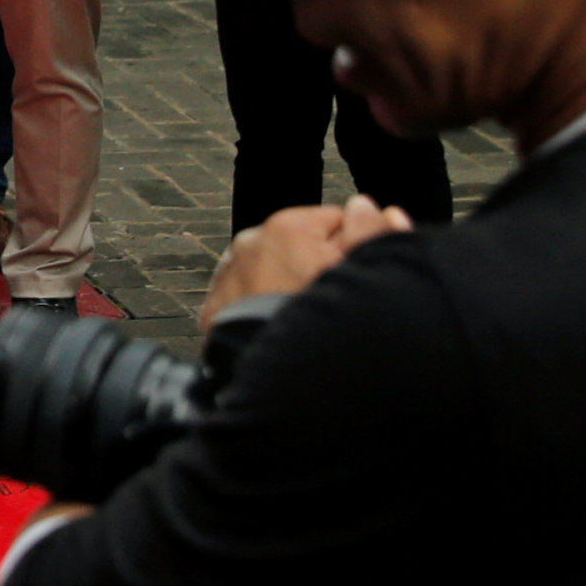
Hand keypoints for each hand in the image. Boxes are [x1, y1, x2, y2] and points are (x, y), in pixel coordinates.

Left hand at [201, 194, 411, 331]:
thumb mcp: (363, 273)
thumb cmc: (330, 324)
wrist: (282, 380)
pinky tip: (277, 329)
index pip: (336, 222)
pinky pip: (245, 300)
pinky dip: (259, 310)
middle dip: (317, 268)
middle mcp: (249, 243)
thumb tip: (367, 205)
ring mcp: (227, 276)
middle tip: (333, 305)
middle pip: (301, 248)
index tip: (354, 280)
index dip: (353, 250)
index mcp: (289, 227)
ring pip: (271, 273)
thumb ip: (371, 232)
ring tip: (303, 320)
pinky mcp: (214, 311)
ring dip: (285, 288)